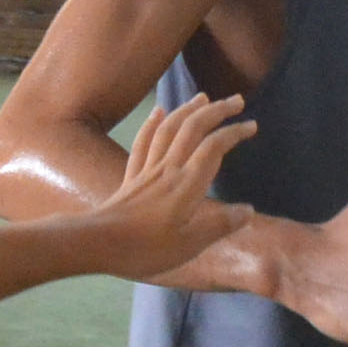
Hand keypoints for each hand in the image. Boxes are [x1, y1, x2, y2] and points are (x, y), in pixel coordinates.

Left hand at [83, 92, 255, 277]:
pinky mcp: (130, 176)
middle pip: (192, 129)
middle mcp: (167, 169)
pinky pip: (143, 142)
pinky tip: (158, 112)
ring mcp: (146, 170)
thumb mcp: (188, 245)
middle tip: (236, 100)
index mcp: (186, 185)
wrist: (96, 243)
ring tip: (203, 97)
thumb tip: (249, 210)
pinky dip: (153, 123)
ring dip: (188, 109)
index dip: (234, 132)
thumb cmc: (144, 249)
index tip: (252, 125)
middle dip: (216, 111)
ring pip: (168, 129)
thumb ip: (219, 226)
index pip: (214, 147)